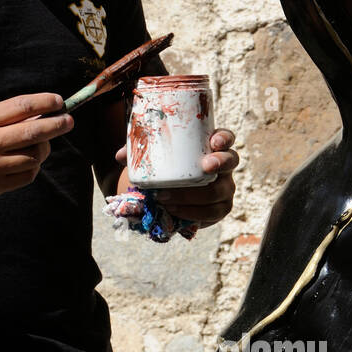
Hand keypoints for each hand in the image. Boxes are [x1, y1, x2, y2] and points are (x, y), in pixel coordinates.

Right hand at [0, 93, 73, 201]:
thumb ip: (2, 116)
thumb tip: (38, 114)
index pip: (21, 107)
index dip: (44, 102)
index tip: (58, 101)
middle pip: (34, 132)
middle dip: (56, 125)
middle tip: (68, 121)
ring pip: (34, 156)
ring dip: (42, 149)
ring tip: (41, 144)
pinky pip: (27, 175)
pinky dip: (32, 167)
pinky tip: (28, 161)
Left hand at [115, 129, 238, 227]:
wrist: (170, 195)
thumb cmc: (166, 168)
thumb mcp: (154, 157)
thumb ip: (139, 153)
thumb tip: (120, 156)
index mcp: (211, 147)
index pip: (226, 138)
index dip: (224, 138)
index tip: (213, 141)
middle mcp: (223, 167)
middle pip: (231, 161)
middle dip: (220, 164)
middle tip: (204, 168)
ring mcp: (224, 188)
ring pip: (220, 191)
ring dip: (195, 194)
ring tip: (168, 197)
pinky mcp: (219, 209)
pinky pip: (212, 213)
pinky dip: (193, 213)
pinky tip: (176, 211)